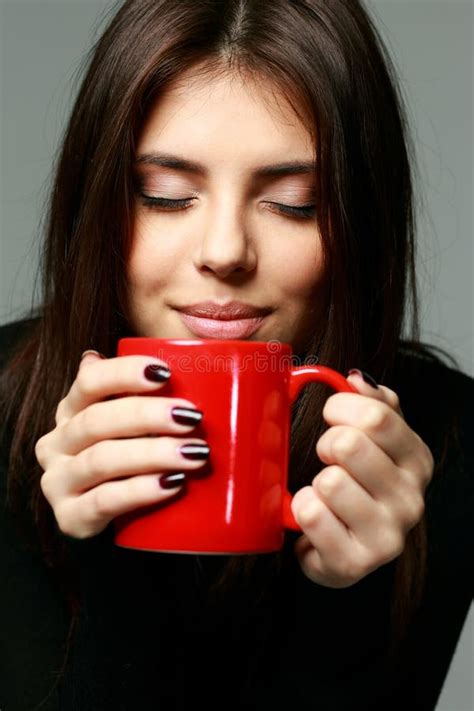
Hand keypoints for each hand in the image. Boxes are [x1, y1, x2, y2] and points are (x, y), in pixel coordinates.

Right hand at [34, 351, 208, 538]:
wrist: (115, 518)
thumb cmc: (131, 460)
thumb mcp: (134, 425)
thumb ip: (145, 393)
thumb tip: (172, 356)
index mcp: (71, 410)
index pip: (89, 381)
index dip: (125, 373)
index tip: (166, 373)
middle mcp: (57, 442)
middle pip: (98, 421)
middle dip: (149, 416)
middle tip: (193, 417)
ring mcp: (58, 481)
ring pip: (102, 460)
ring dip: (153, 454)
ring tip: (195, 453)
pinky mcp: (69, 518)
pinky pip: (105, 501)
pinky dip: (142, 491)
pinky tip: (172, 483)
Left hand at [291, 370, 433, 587]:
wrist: (342, 545)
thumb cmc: (357, 483)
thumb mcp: (373, 438)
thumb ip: (372, 401)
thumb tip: (356, 379)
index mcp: (417, 460)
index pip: (375, 414)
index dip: (339, 408)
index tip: (331, 417)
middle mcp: (411, 499)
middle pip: (348, 444)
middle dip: (325, 445)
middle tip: (328, 460)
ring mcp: (387, 536)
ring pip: (329, 481)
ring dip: (314, 483)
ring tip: (325, 495)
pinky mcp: (354, 563)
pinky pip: (311, 514)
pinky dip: (302, 510)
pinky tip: (316, 518)